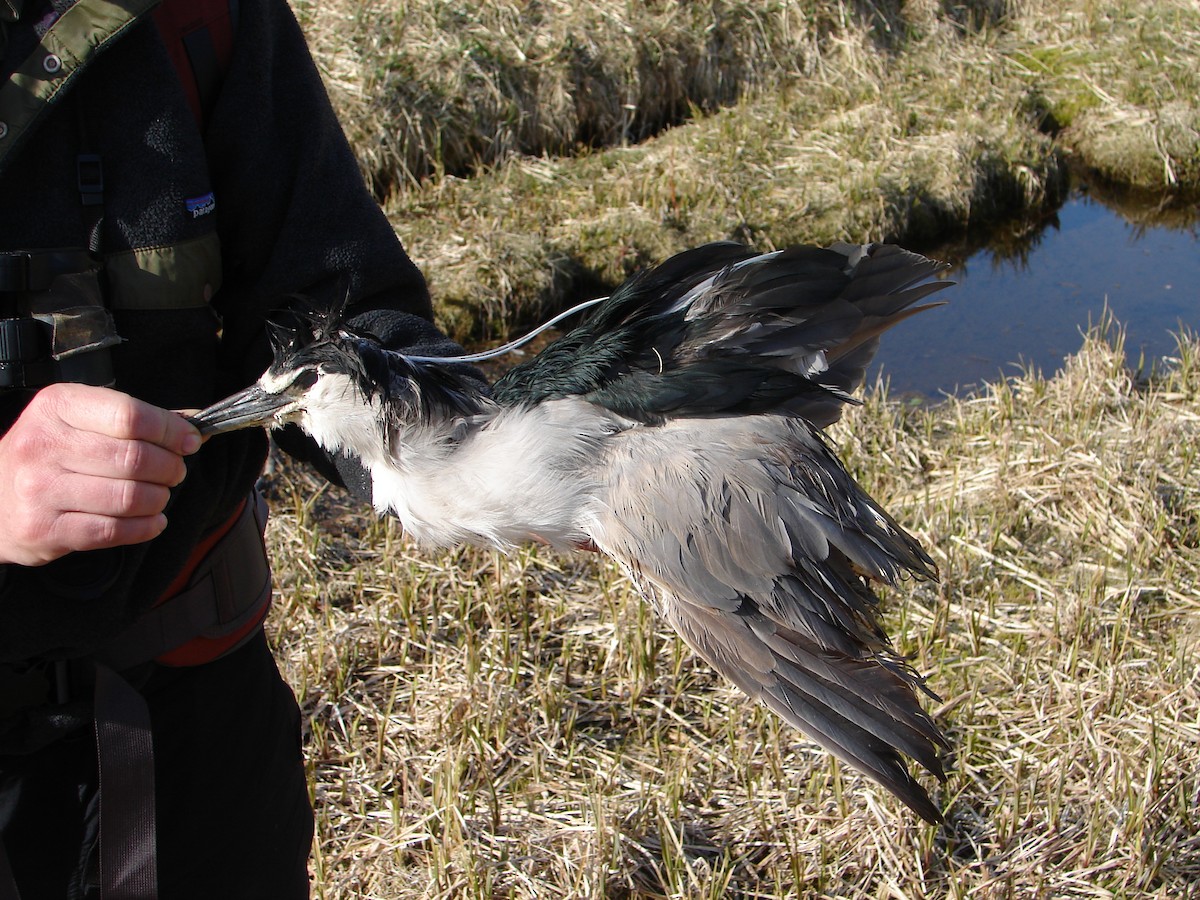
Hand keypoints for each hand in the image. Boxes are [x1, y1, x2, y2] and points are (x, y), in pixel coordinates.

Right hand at [0, 383, 201, 565]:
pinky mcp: (45, 529)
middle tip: (174, 472)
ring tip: (159, 496)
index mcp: (56, 407)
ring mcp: (41, 490)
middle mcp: (44, 445)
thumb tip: (194, 427)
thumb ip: (135, 421)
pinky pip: (114, 530)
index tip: (189, 441)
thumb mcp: (79, 421)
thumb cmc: (46, 455)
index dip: (170, 430)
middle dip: (169, 468)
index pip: (130, 416)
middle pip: (135, 458)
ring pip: (129, 497)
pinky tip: (152, 521)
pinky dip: (145, 527)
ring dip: (159, 499)